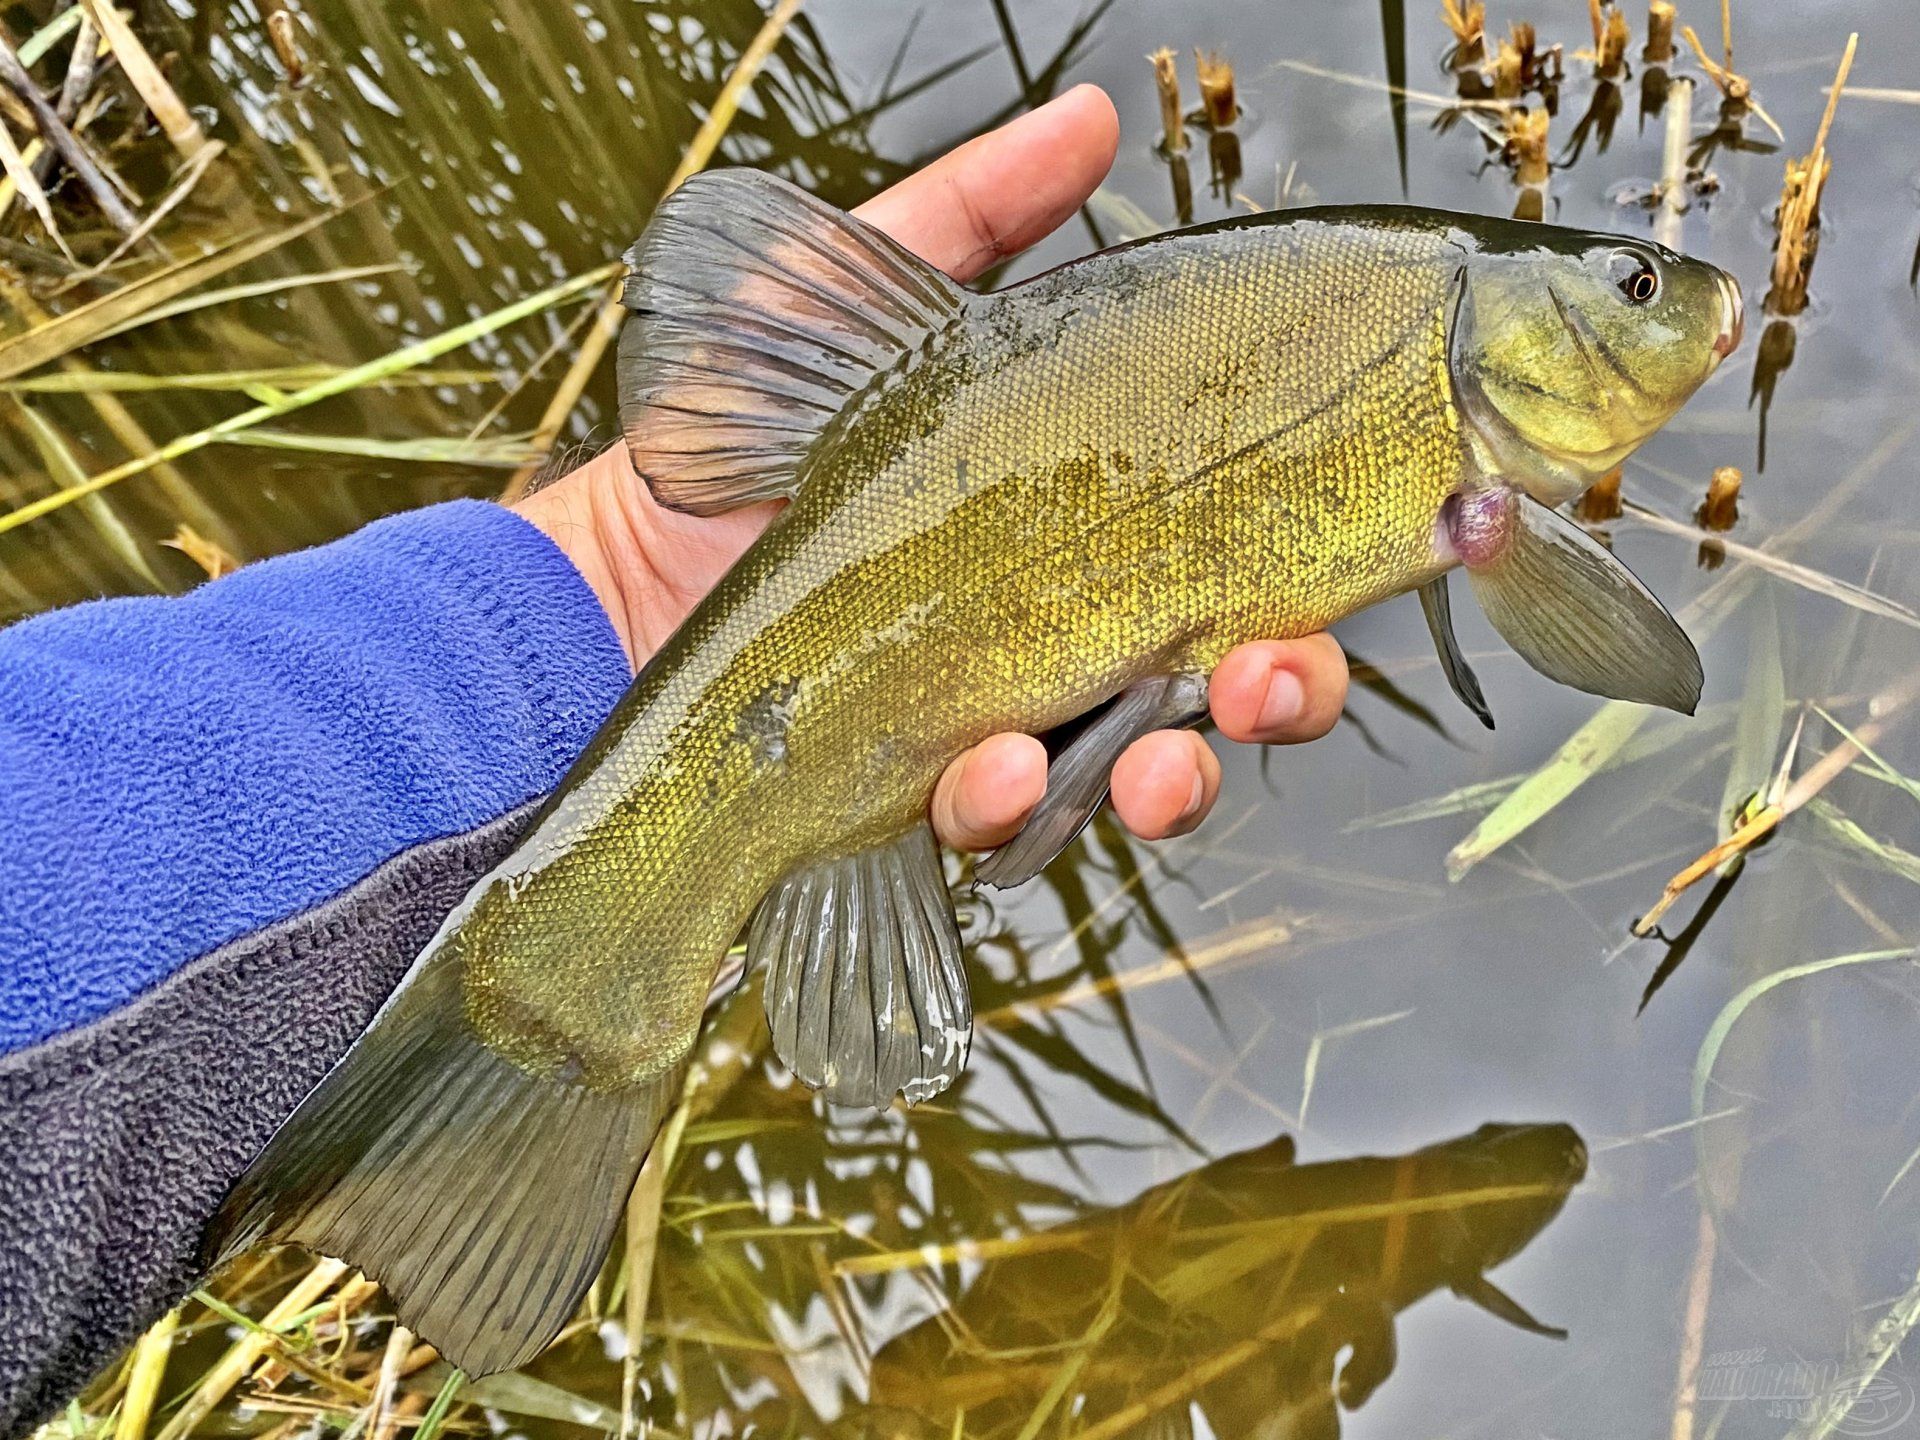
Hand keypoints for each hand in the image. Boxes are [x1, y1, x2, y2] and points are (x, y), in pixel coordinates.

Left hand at [515, 84, 1348, 852]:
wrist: (595, 589)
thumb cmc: (727, 452)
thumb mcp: (848, 308)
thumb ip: (973, 218)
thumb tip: (1087, 115)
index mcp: (1083, 537)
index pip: (1234, 559)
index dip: (1311, 567)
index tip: (1389, 541)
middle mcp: (1065, 645)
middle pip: (1224, 688)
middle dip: (1282, 693)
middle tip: (1277, 673)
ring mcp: (1002, 736)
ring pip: (1144, 783)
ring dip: (1183, 780)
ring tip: (1169, 755)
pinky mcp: (921, 809)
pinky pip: (1006, 831)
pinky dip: (1012, 806)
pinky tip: (989, 764)